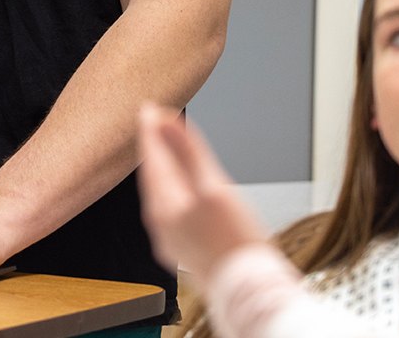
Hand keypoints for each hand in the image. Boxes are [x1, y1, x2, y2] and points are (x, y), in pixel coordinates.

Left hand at [136, 103, 268, 276]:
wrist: (249, 290)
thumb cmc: (237, 242)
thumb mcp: (214, 186)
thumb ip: (188, 151)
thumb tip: (165, 119)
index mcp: (163, 204)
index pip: (151, 156)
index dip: (150, 129)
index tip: (148, 108)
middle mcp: (159, 223)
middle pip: (152, 175)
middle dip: (154, 148)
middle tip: (155, 123)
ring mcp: (169, 240)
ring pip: (159, 194)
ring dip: (163, 169)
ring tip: (167, 150)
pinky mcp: (183, 251)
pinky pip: (169, 212)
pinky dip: (173, 191)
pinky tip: (184, 190)